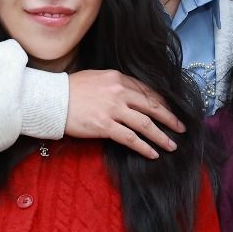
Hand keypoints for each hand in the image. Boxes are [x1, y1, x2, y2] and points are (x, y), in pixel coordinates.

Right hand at [65, 70, 185, 158]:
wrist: (52, 99)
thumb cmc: (71, 89)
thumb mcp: (97, 78)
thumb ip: (116, 84)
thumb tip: (132, 95)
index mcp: (118, 78)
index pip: (147, 91)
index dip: (162, 104)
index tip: (170, 112)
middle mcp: (119, 92)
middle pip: (152, 107)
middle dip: (170, 119)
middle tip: (181, 128)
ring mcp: (113, 109)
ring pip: (145, 124)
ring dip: (161, 136)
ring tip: (171, 145)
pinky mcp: (105, 126)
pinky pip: (130, 138)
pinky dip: (144, 147)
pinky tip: (152, 153)